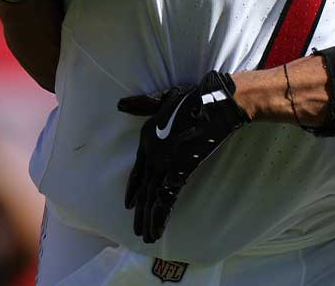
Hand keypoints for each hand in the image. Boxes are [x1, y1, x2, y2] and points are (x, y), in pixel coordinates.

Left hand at [117, 71, 250, 242]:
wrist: (214, 104)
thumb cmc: (193, 98)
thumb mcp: (164, 98)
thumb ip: (143, 104)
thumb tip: (120, 104)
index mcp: (147, 138)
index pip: (138, 171)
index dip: (134, 188)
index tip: (129, 204)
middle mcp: (152, 154)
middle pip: (145, 189)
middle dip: (141, 212)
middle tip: (137, 230)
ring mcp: (165, 164)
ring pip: (154, 198)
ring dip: (149, 219)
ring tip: (146, 237)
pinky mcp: (179, 171)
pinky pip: (167, 198)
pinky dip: (161, 215)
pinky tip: (158, 229)